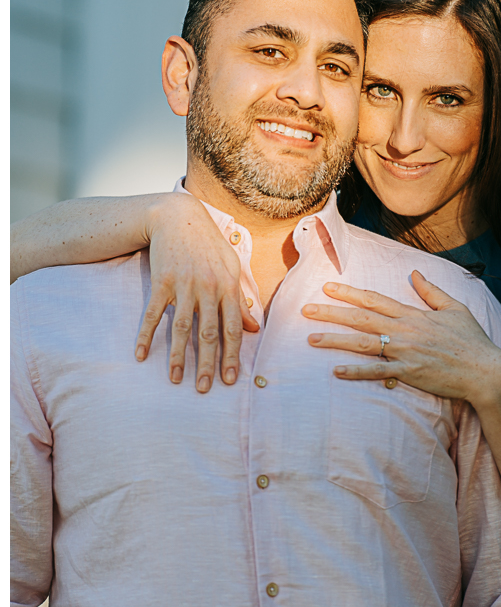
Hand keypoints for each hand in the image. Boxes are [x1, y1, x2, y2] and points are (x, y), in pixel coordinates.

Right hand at [134, 194, 258, 390]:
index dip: (231, 355)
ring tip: (176, 379)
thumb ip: (241, 299)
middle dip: (207, 363)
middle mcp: (207, 288)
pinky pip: (153, 314)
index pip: (232, 328)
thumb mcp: (232, 268)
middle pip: (208, 333)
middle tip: (204, 389)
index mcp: (227, 287)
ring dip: (177, 356)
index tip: (229, 379)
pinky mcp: (161, 282)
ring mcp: (183, 285)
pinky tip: (140, 354)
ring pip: (181, 328)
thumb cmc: (209, 244)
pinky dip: (146, 334)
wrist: (178, 217)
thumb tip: (254, 328)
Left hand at [303, 270, 500, 401]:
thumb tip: (415, 273)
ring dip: (336, 341)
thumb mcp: (455, 308)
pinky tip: (337, 371)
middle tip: (305, 310)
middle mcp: (405, 331)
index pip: (375, 299)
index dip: (349, 293)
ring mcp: (406, 352)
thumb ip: (431, 291)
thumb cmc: (473, 341)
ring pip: (363, 344)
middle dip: (331, 312)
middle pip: (361, 318)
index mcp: (413, 315)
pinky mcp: (410, 373)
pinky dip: (356, 372)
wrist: (486, 370)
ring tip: (311, 340)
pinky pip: (377, 372)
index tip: (327, 287)